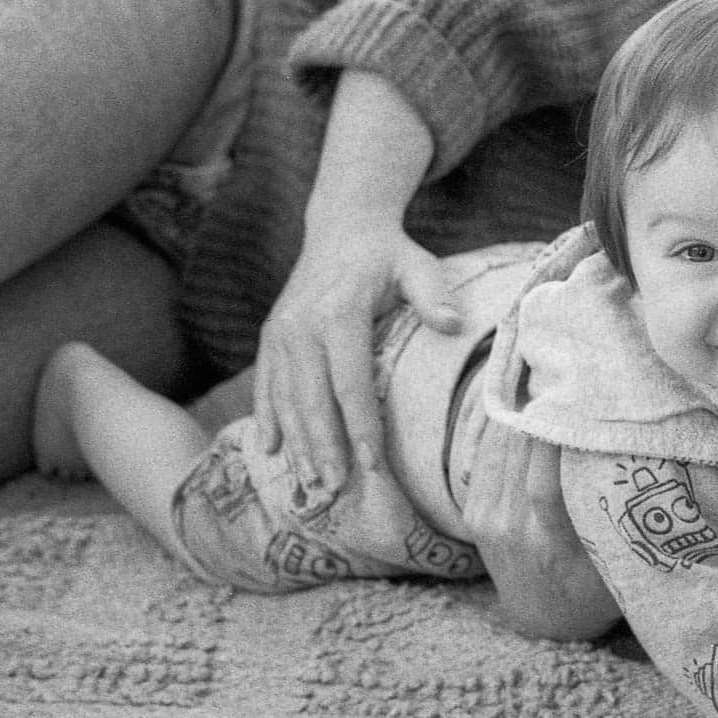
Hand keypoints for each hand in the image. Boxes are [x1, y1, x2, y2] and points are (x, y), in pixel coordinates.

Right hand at [254, 223, 460, 494]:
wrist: (341, 227)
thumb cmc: (388, 254)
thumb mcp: (416, 265)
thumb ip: (432, 294)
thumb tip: (452, 324)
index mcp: (338, 314)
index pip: (350, 383)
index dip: (360, 427)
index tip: (372, 465)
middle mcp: (301, 327)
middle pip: (312, 400)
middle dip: (324, 448)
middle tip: (336, 490)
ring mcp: (280, 334)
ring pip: (285, 399)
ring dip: (297, 444)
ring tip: (311, 484)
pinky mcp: (270, 338)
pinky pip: (266, 386)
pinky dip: (266, 419)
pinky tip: (269, 451)